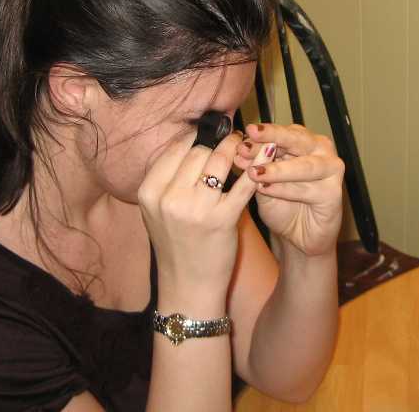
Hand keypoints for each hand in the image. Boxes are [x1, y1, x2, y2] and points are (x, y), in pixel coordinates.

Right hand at [138, 129, 257, 306]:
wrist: (188, 286)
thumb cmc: (176, 245)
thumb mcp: (157, 211)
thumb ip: (168, 179)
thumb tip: (190, 141)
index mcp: (150, 192)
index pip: (176, 149)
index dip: (196, 137)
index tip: (209, 133)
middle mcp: (170, 198)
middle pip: (198, 152)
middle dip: (216, 144)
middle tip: (232, 138)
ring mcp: (196, 209)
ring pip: (219, 161)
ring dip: (235, 149)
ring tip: (245, 145)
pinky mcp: (223, 219)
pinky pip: (243, 183)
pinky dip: (259, 165)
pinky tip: (269, 151)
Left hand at [235, 123, 343, 256]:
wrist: (297, 236)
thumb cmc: (282, 205)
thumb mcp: (262, 183)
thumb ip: (255, 167)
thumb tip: (240, 150)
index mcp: (303, 142)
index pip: (283, 133)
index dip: (263, 133)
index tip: (242, 135)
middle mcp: (320, 151)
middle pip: (298, 140)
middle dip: (273, 137)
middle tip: (251, 135)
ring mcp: (331, 170)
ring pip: (304, 166)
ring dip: (278, 169)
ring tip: (254, 172)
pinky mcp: (334, 193)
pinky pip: (307, 190)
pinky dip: (285, 190)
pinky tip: (265, 189)